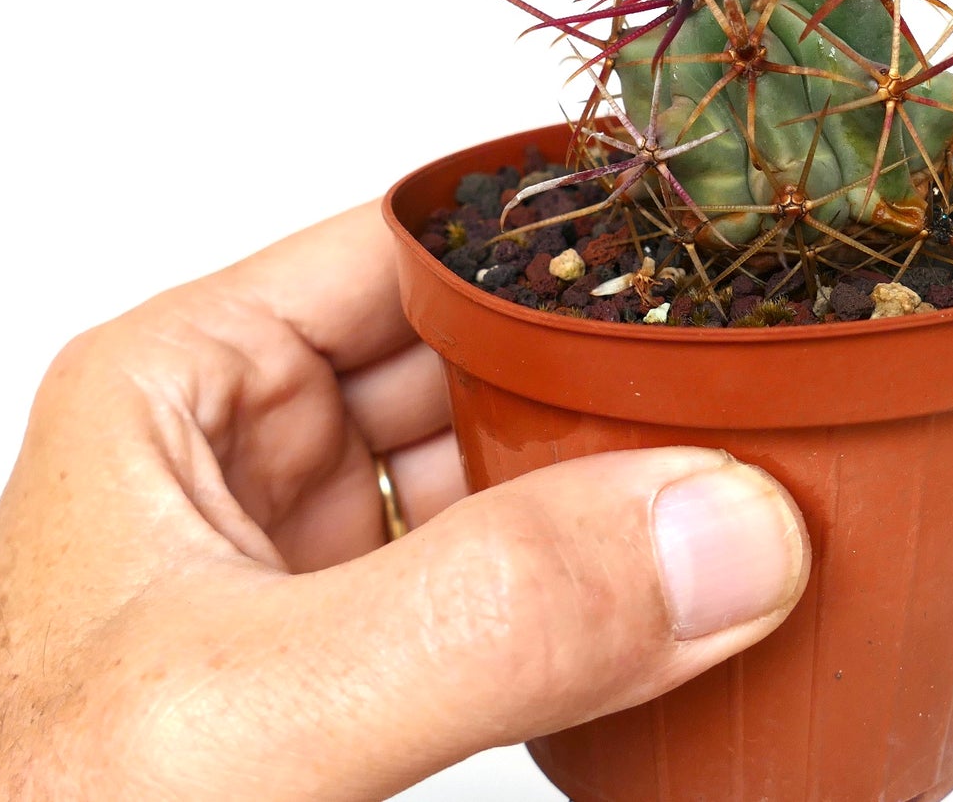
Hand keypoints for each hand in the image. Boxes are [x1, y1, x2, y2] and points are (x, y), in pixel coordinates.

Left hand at [0, 202, 808, 800]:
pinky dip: (606, 590)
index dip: (551, 236)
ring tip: (769, 457)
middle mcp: (255, 451)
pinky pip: (515, 591)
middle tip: (767, 366)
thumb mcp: (246, 717)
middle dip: (613, 364)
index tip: (702, 242)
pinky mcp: (367, 667)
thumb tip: (721, 526)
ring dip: (625, 479)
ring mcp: (316, 562)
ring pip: (509, 470)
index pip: (405, 249)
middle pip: (478, 353)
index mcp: (184, 385)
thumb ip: (485, 615)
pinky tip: (693, 589)